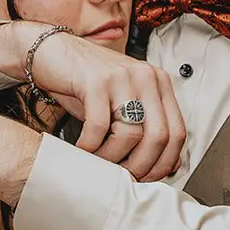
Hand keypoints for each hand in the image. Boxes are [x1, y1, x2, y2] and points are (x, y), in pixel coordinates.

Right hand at [20, 28, 185, 183]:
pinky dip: (90, 146)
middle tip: (121, 175)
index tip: (146, 176)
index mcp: (159, 84)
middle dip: (140, 166)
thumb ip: (145, 130)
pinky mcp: (96, 80)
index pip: (178, 132)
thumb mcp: (121, 105)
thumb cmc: (85, 83)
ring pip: (131, 135)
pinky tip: (82, 148)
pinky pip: (99, 126)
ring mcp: (123, 77)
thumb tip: (167, 167)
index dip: (164, 163)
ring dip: (111, 157)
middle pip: (159, 137)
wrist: (52, 53)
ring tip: (97, 159)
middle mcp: (146, 77)